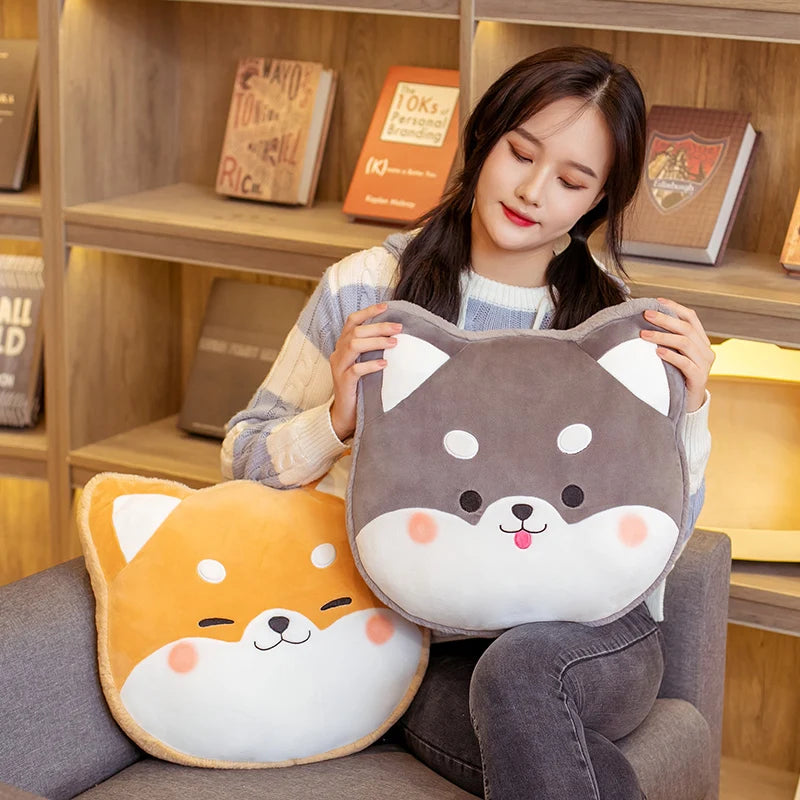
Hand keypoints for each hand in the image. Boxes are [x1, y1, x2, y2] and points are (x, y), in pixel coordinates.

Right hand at [329, 303, 402, 440]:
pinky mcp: (343, 382)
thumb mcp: (365, 363)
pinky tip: (385, 364)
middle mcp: (338, 353)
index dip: (368, 312)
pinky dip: (371, 365)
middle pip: (356, 331)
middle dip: (379, 327)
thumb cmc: (360, 386)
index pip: (352, 321)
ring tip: (394, 343)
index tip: (386, 307)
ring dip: (376, 342)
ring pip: (354, 345)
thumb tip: (397, 335)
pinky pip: (356, 370)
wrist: (346, 413)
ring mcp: (339, 367)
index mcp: (343, 345)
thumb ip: (373, 349)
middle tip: (398, 328)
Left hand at [640, 298, 713, 412]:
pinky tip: (657, 352)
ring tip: (644, 335)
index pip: (691, 317)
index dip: (675, 307)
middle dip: (665, 319)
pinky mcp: (699, 378)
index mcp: (701, 341)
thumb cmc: (676, 377)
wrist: (688, 404)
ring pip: (685, 343)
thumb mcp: (673, 356)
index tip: (656, 301)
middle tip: (646, 314)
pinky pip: (685, 364)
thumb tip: (643, 324)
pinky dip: (671, 356)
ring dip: (663, 337)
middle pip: (686, 328)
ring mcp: (704, 364)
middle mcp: (706, 350)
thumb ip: (666, 341)